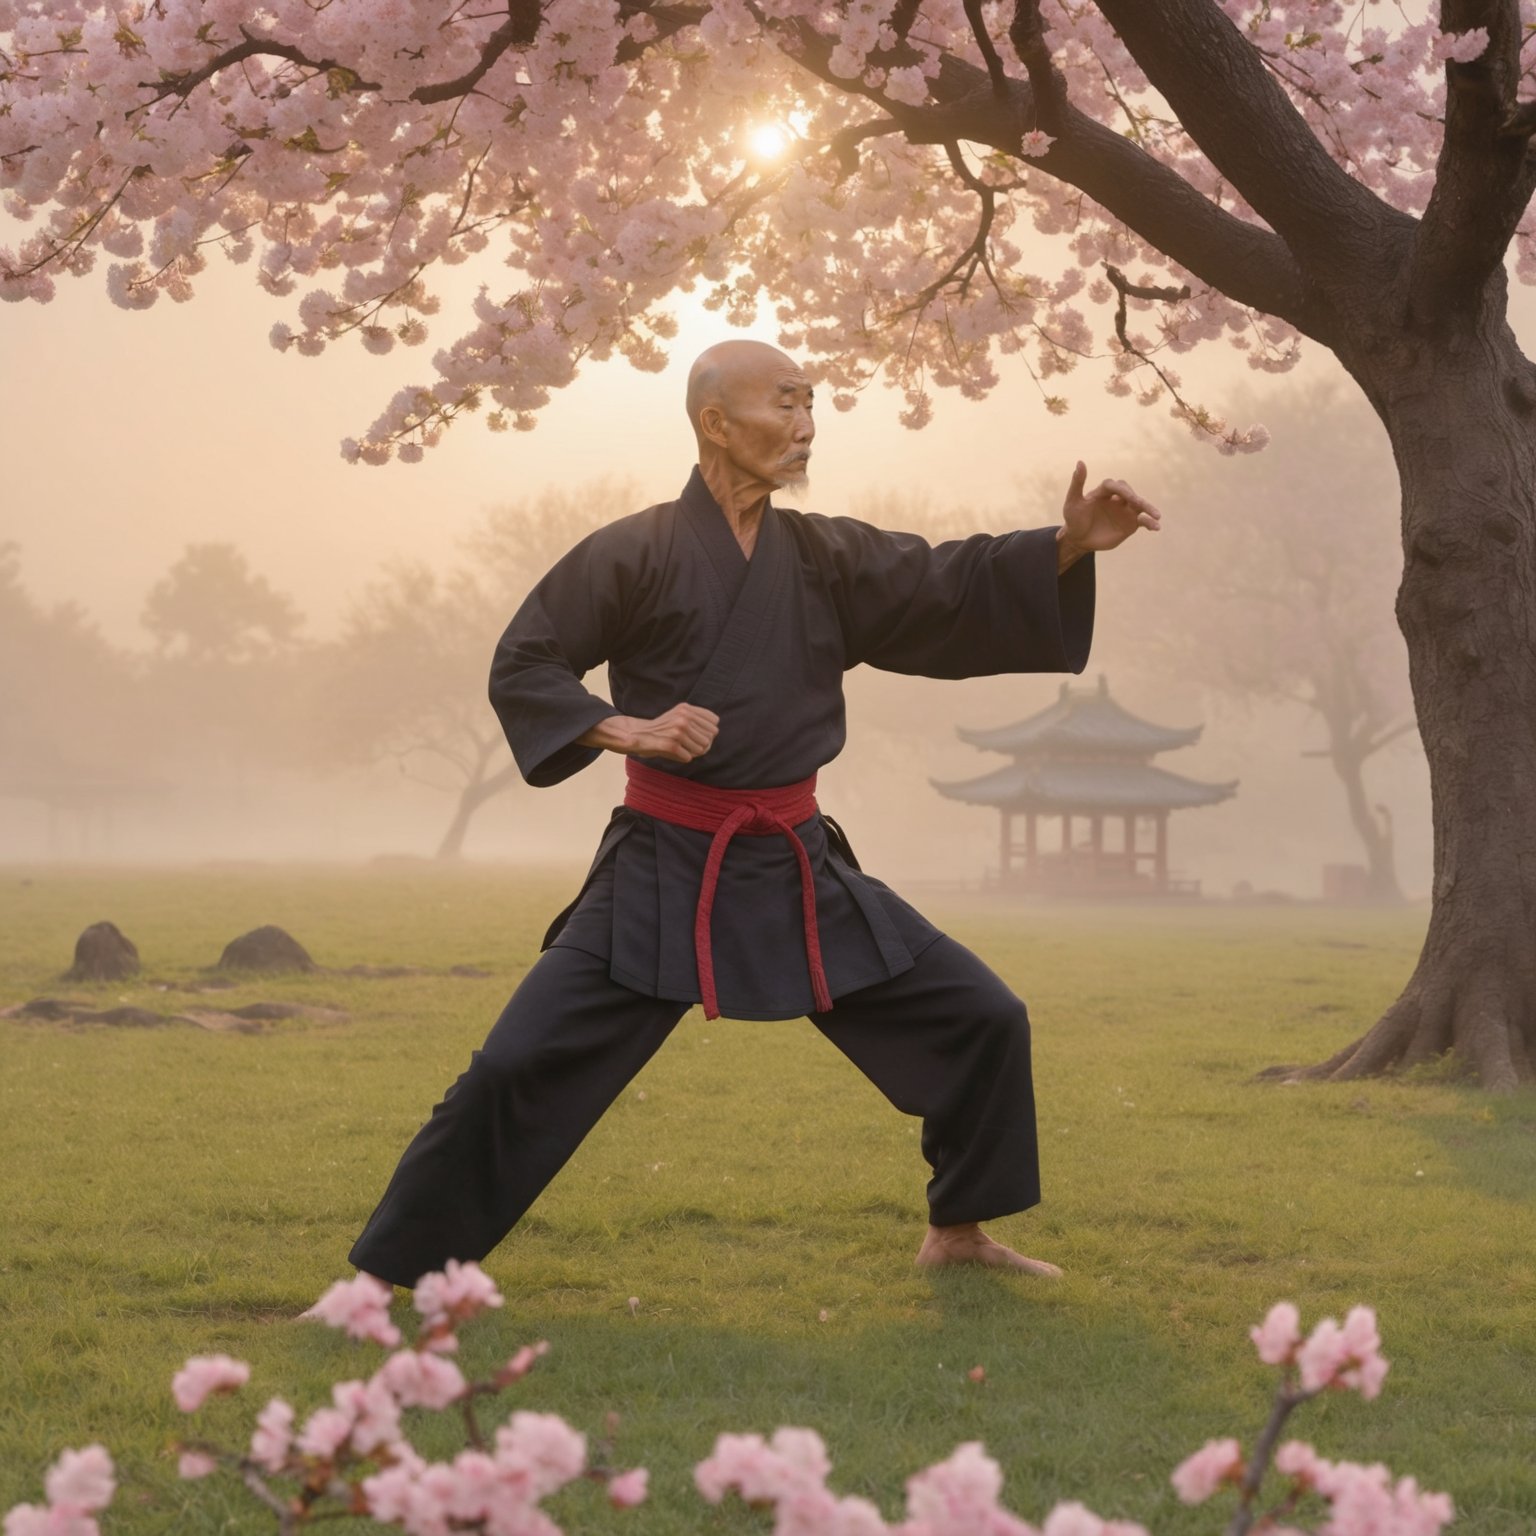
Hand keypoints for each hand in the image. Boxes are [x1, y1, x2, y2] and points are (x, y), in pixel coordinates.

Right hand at [581, 703, 719, 762]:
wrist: (636, 734)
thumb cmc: (661, 728)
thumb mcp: (679, 716)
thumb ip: (697, 720)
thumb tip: (715, 731)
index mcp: (687, 708)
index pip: (714, 722)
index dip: (709, 733)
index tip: (698, 736)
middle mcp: (683, 717)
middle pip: (709, 738)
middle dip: (702, 745)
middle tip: (688, 745)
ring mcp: (677, 731)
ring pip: (701, 749)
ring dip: (692, 752)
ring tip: (681, 748)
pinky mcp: (671, 744)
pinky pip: (689, 757)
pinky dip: (682, 758)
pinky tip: (673, 752)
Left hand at [1058, 461, 1161, 558]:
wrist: (1078, 539)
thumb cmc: (1073, 519)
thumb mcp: (1072, 502)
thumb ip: (1077, 483)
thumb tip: (1080, 462)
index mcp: (1104, 491)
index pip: (1115, 486)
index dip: (1122, 490)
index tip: (1128, 497)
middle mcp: (1117, 499)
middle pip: (1131, 494)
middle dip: (1136, 499)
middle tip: (1140, 505)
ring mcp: (1125, 511)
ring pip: (1140, 506)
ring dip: (1149, 510)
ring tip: (1157, 517)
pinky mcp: (1130, 524)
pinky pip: (1143, 521)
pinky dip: (1150, 523)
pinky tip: (1156, 527)